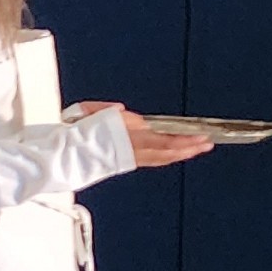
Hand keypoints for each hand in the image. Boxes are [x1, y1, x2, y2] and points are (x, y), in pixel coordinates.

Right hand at [73, 102, 211, 167]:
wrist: (64, 155)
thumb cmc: (74, 134)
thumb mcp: (86, 113)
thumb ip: (105, 110)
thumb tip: (121, 111)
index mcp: (123, 137)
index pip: (159, 141)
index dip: (181, 141)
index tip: (198, 137)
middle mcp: (130, 149)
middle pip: (166, 151)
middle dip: (188, 148)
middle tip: (207, 143)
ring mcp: (130, 157)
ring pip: (161, 158)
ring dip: (181, 153)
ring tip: (198, 148)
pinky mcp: (128, 161)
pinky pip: (154, 160)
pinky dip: (168, 156)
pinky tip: (175, 154)